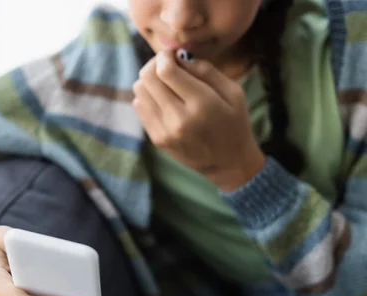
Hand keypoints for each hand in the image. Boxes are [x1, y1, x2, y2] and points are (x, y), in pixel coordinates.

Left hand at [132, 50, 265, 191]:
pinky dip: (147, 96)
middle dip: (155, 64)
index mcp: (201, 104)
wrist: (227, 163)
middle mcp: (179, 118)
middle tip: (167, 64)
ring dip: (149, 80)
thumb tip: (179, 55)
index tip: (172, 54)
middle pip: (148, 78)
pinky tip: (163, 99)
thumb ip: (207, 71)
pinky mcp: (156, 139)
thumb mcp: (233, 93)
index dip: (164, 56)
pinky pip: (139, 106)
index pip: (166, 71)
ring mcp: (164, 131)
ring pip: (139, 90)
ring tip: (166, 82)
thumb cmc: (234, 123)